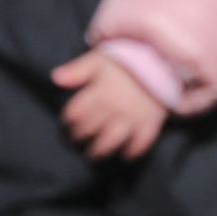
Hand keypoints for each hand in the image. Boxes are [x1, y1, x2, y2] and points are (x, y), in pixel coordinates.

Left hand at [52, 50, 169, 161]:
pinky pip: (142, 142)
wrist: (161, 62)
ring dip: (101, 150)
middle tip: (75, 140)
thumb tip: (55, 79)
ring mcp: (134, 118)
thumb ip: (76, 71)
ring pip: (113, 140)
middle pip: (92, 127)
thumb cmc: (126, 60)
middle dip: (81, 135)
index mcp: (100, 92)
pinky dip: (133, 151)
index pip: (77, 112)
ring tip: (93, 155)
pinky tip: (125, 155)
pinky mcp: (152, 123)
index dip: (69, 119)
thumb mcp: (98, 60)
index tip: (66, 124)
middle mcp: (115, 108)